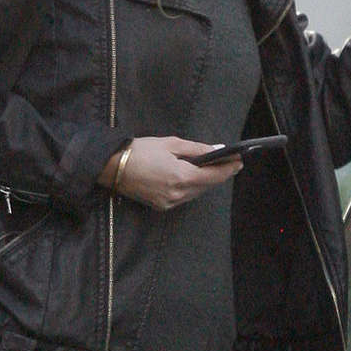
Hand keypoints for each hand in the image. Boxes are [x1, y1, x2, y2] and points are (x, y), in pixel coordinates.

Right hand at [101, 136, 241, 210]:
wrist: (111, 166)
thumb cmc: (140, 150)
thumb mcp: (171, 144)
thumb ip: (197, 149)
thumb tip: (218, 150)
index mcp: (182, 177)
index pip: (213, 176)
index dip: (228, 168)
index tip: (239, 160)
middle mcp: (178, 194)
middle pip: (206, 186)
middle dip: (218, 174)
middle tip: (230, 162)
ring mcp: (170, 203)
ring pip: (196, 193)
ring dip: (205, 181)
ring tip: (213, 168)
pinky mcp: (162, 206)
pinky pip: (184, 197)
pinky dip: (191, 187)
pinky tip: (193, 177)